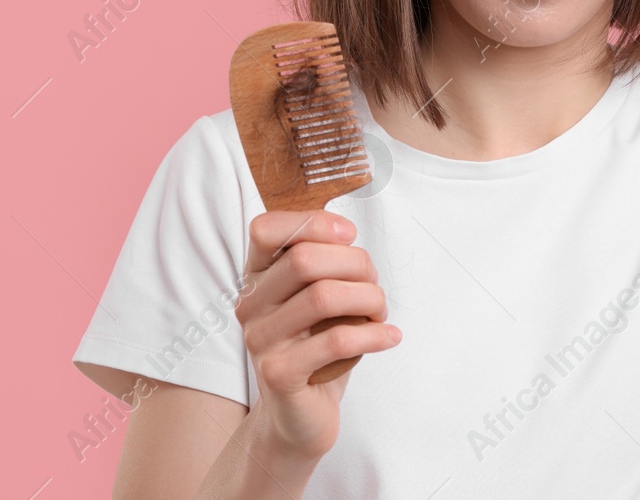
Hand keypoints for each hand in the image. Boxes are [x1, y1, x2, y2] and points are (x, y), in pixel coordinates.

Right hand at [235, 210, 399, 462]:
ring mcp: (259, 340)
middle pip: (305, 259)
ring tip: (381, 313)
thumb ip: (324, 262)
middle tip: (374, 286)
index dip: (313, 222)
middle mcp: (250, 305)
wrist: (299, 416)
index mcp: (256, 278)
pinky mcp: (279, 373)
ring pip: (324, 296)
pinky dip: (374, 334)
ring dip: (369, 299)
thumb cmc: (316, 347)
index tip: (349, 236)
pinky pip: (336, 340)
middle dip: (357, 265)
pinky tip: (389, 337)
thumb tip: (346, 234)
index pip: (264, 229)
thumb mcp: (318, 297)